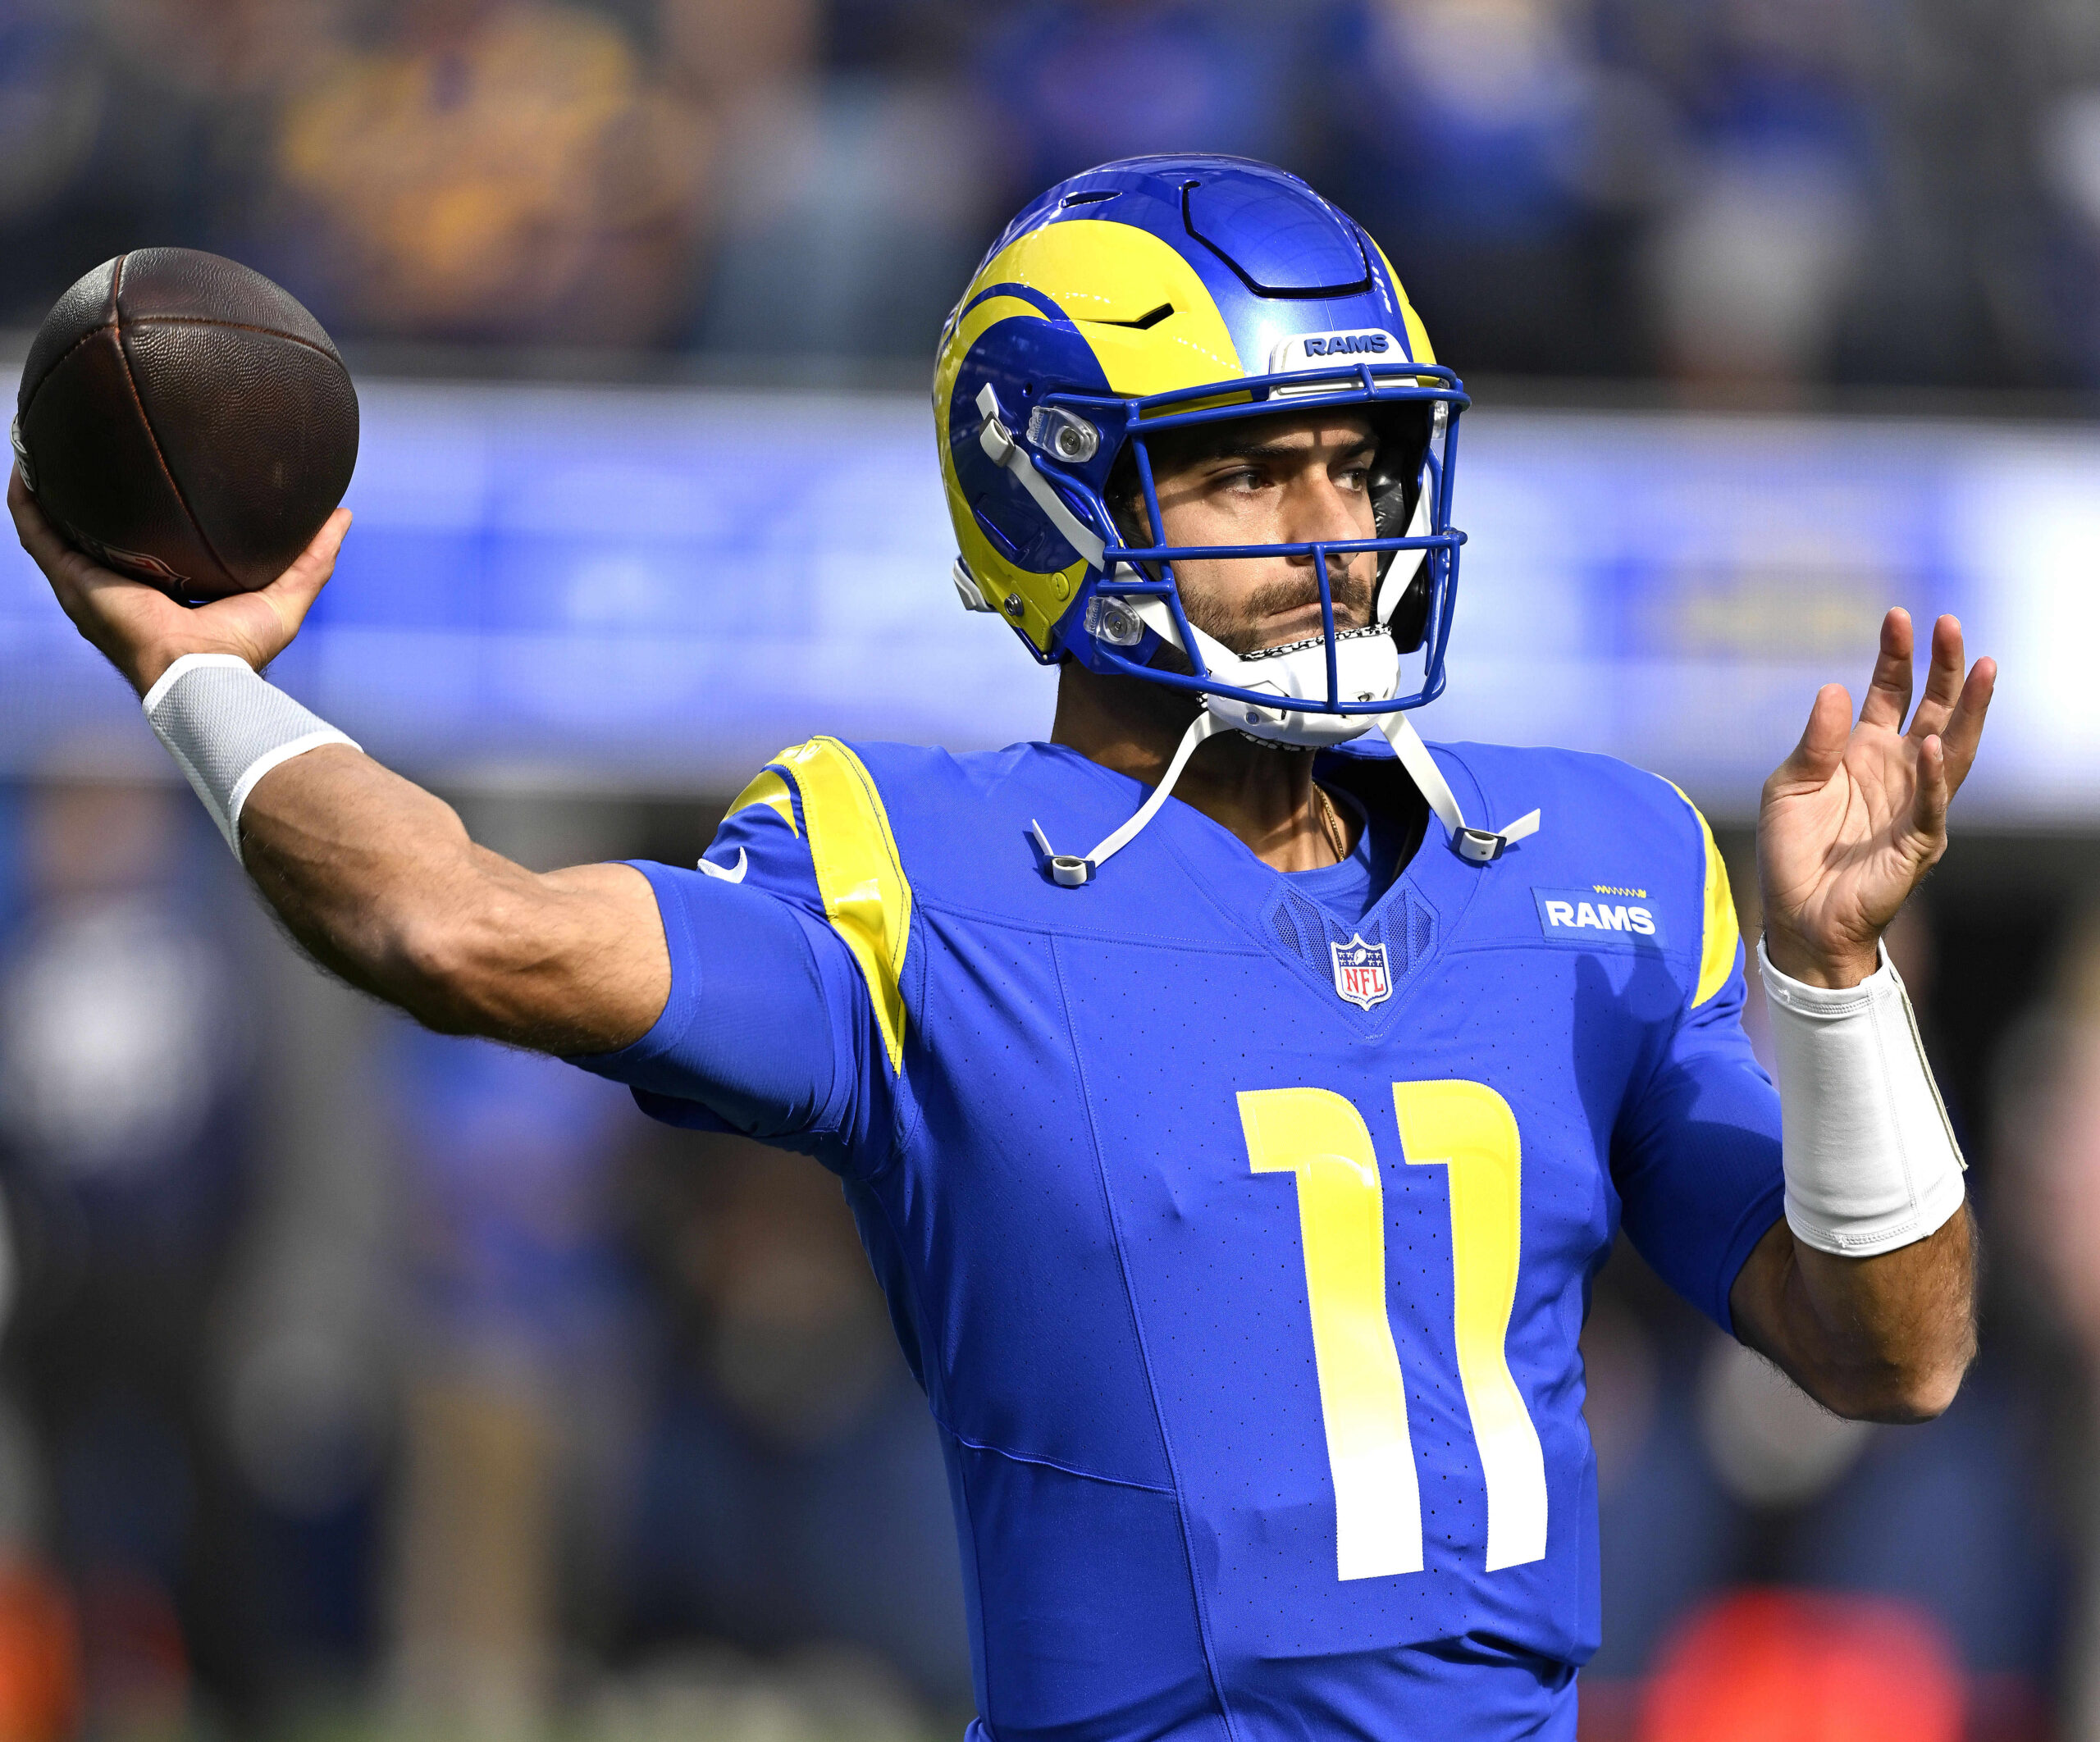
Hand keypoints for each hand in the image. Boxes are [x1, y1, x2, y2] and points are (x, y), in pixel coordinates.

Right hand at [9, 464, 350, 695]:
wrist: (200, 676)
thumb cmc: (240, 651)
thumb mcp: (285, 595)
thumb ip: (312, 557)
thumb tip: (341, 514)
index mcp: (162, 588)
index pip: (147, 544)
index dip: (143, 513)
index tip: (149, 474)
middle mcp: (119, 584)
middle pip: (95, 531)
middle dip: (89, 494)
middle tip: (91, 447)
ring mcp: (90, 583)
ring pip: (56, 527)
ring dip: (48, 489)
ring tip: (46, 444)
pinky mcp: (72, 580)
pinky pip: (36, 533)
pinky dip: (27, 501)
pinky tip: (27, 467)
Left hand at [1759, 608, 1993, 987]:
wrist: (1797, 915)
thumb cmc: (1793, 851)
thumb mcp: (1789, 786)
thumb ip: (1815, 742)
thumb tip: (1835, 689)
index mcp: (1864, 751)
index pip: (1890, 693)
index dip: (1896, 656)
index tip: (1899, 616)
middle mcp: (1896, 770)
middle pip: (1931, 709)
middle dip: (1944, 667)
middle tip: (1951, 623)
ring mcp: (1913, 804)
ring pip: (1951, 749)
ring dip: (1966, 710)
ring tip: (1982, 666)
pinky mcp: (1917, 841)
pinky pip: (1931, 805)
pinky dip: (1933, 776)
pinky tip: (1934, 744)